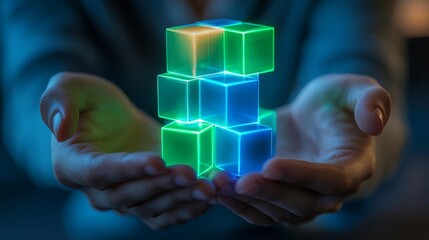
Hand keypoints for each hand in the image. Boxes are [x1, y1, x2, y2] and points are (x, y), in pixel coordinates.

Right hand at [40, 72, 215, 229]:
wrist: (112, 122)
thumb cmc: (90, 104)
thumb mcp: (69, 88)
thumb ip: (59, 101)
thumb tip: (61, 127)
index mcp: (74, 166)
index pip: (101, 173)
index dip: (129, 169)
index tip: (158, 160)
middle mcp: (99, 192)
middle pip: (131, 196)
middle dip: (162, 185)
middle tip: (189, 172)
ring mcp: (127, 200)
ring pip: (153, 209)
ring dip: (181, 200)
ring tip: (207, 187)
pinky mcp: (150, 200)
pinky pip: (168, 214)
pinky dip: (190, 209)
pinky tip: (211, 196)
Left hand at [213, 74, 390, 224]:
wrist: (316, 117)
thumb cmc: (336, 102)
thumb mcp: (354, 89)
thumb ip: (370, 99)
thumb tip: (374, 122)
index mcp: (353, 166)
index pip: (332, 179)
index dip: (302, 175)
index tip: (271, 164)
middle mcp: (328, 191)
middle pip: (301, 203)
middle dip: (270, 193)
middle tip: (241, 182)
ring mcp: (302, 198)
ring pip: (277, 213)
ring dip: (248, 203)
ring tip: (221, 188)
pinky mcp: (279, 197)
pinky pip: (260, 210)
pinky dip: (238, 205)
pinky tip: (216, 192)